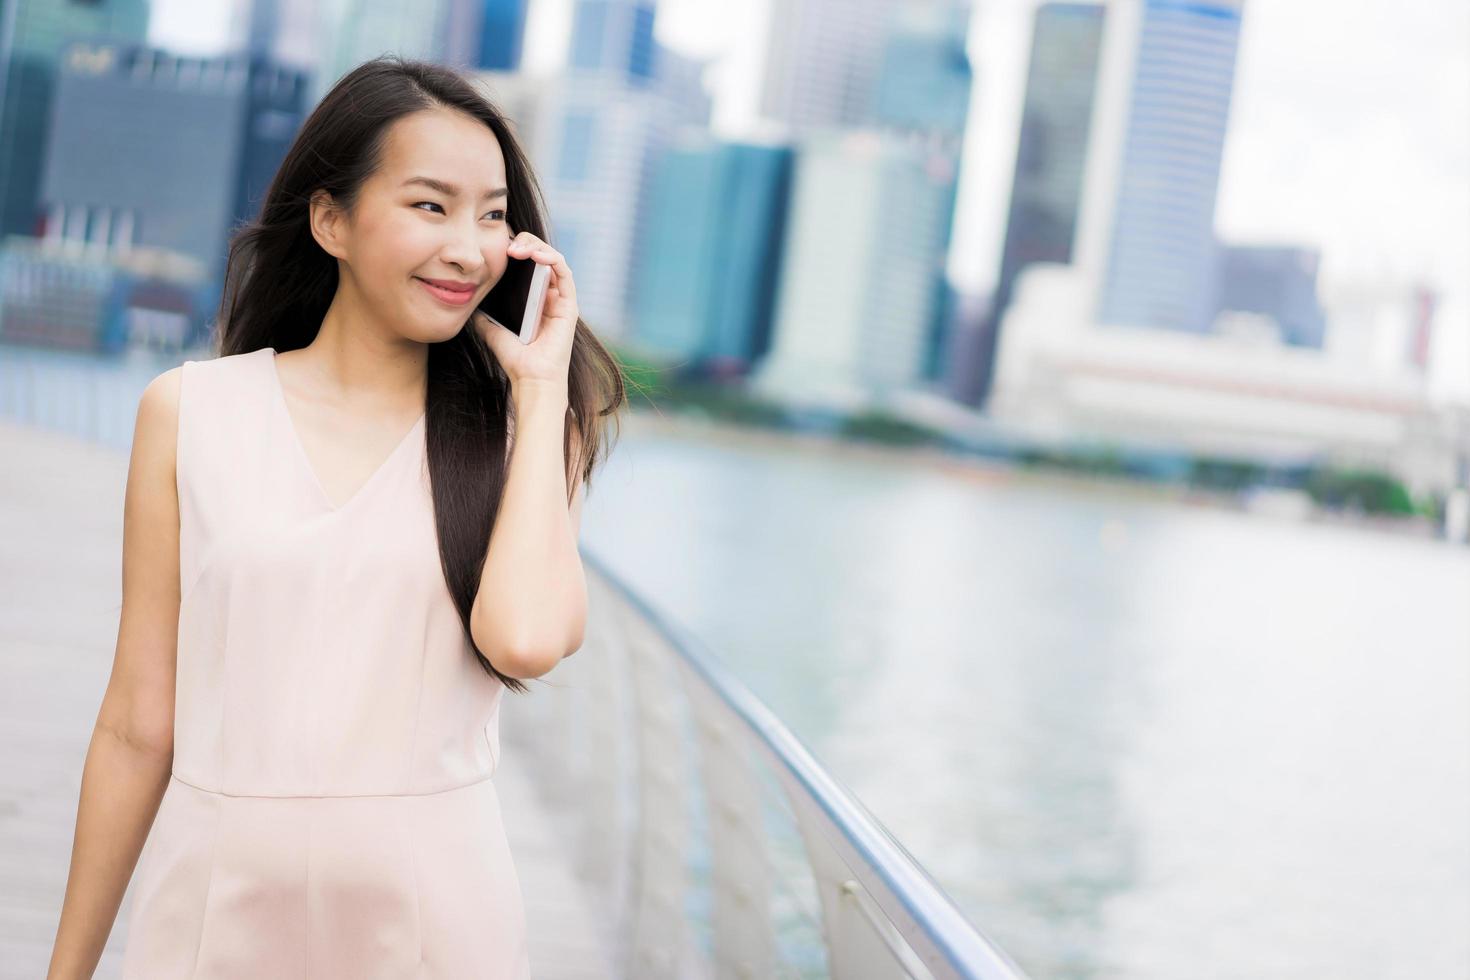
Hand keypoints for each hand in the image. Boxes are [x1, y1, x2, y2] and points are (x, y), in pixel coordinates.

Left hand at [473, 232, 578, 396]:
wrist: (531, 380)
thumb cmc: (516, 361)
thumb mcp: (492, 331)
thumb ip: (483, 316)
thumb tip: (469, 303)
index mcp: (535, 300)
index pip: (529, 264)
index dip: (516, 249)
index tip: (496, 245)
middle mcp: (551, 296)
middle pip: (541, 257)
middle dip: (525, 243)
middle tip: (506, 242)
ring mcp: (562, 299)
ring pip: (553, 259)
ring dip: (536, 247)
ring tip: (517, 248)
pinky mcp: (570, 304)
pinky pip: (564, 272)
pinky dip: (551, 258)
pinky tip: (535, 254)